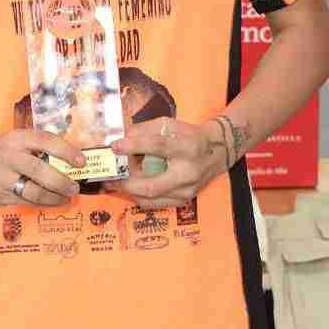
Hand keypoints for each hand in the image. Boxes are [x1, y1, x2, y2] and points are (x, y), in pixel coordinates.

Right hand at [0, 129, 83, 208]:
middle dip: (61, 182)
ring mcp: (2, 178)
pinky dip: (43, 204)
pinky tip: (53, 202)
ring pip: (33, 192)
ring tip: (66, 198)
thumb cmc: (1, 152)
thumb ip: (39, 148)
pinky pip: (26, 202)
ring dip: (54, 198)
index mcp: (16, 139)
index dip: (66, 151)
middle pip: (39, 171)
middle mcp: (8, 157)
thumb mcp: (16, 141)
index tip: (82, 161)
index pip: (45, 141)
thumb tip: (73, 161)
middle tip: (75, 187)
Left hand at [110, 116, 230, 208]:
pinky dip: (137, 196)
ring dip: (128, 190)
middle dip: (126, 181)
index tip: (115, 146)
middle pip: (151, 185)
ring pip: (149, 198)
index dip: (134, 146)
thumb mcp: (170, 125)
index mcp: (188, 147)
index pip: (158, 147)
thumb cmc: (190, 136)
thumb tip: (121, 138)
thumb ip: (144, 130)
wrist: (217, 152)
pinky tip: (130, 186)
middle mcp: (189, 172)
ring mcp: (186, 190)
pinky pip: (154, 203)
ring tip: (116, 180)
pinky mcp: (183, 200)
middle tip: (112, 173)